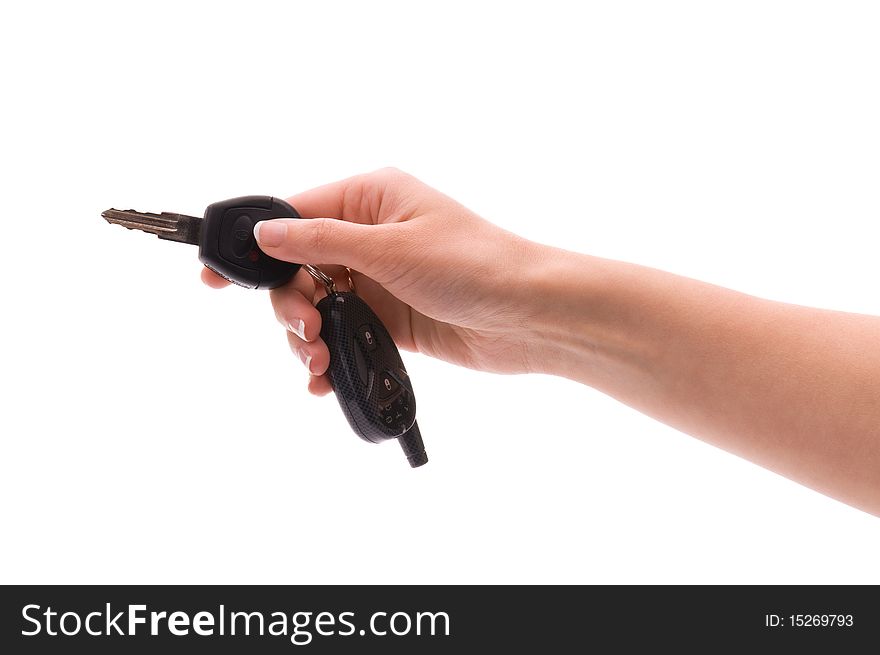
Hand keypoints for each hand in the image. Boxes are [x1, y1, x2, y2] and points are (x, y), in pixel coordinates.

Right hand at [201, 168, 550, 394]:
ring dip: (306, 336)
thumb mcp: (391, 249)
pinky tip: (324, 378)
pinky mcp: (388, 319)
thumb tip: (266, 234)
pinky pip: (342, 334)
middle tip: (305, 329)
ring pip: (315, 306)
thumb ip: (322, 243)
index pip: (294, 215)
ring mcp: (377, 280)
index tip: (216, 276)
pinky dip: (328, 356)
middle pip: (296, 268)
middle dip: (289, 304)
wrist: (529, 317)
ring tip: (318, 361)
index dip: (254, 246)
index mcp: (369, 199)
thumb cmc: (475, 265)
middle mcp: (368, 237)